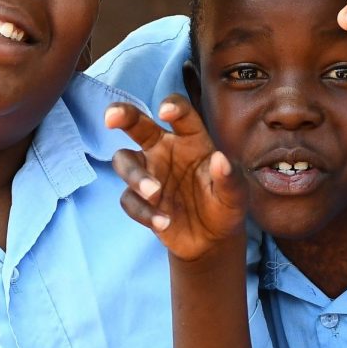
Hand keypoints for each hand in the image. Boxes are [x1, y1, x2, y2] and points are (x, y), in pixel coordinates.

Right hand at [104, 96, 246, 261]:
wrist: (212, 241)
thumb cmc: (225, 206)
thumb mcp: (235, 194)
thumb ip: (229, 177)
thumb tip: (220, 159)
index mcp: (190, 138)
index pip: (180, 113)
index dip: (172, 107)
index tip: (165, 112)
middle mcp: (164, 150)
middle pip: (137, 124)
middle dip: (122, 115)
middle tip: (111, 117)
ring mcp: (148, 173)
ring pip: (124, 160)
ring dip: (134, 175)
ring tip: (154, 193)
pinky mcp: (139, 200)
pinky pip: (129, 199)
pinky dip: (143, 211)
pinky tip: (163, 222)